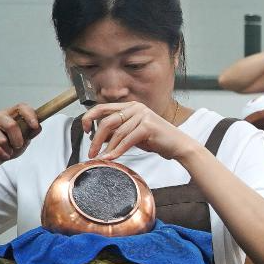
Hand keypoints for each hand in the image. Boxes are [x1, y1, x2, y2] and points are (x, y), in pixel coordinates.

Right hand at [0, 104, 40, 168]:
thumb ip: (30, 133)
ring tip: (7, 153)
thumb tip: (38, 127)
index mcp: (10, 114)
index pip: (21, 107)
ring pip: (0, 136)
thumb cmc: (8, 148)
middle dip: (17, 139)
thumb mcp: (23, 142)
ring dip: (6, 149)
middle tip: (17, 146)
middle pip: (11, 124)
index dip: (30, 115)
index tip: (34, 126)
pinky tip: (0, 154)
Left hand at [83, 101, 197, 161]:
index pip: (103, 108)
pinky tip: (111, 158)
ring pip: (117, 132)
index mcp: (131, 105)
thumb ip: (119, 131)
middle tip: (90, 151)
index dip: (89, 118)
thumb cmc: (157, 140)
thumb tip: (99, 137)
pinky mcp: (148, 126)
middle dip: (96, 138)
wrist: (179, 146)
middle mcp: (136, 107)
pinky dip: (117, 151)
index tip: (84, 130)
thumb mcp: (134, 133)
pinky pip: (127, 140)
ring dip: (106, 148)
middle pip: (107, 121)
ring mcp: (143, 115)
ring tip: (100, 158)